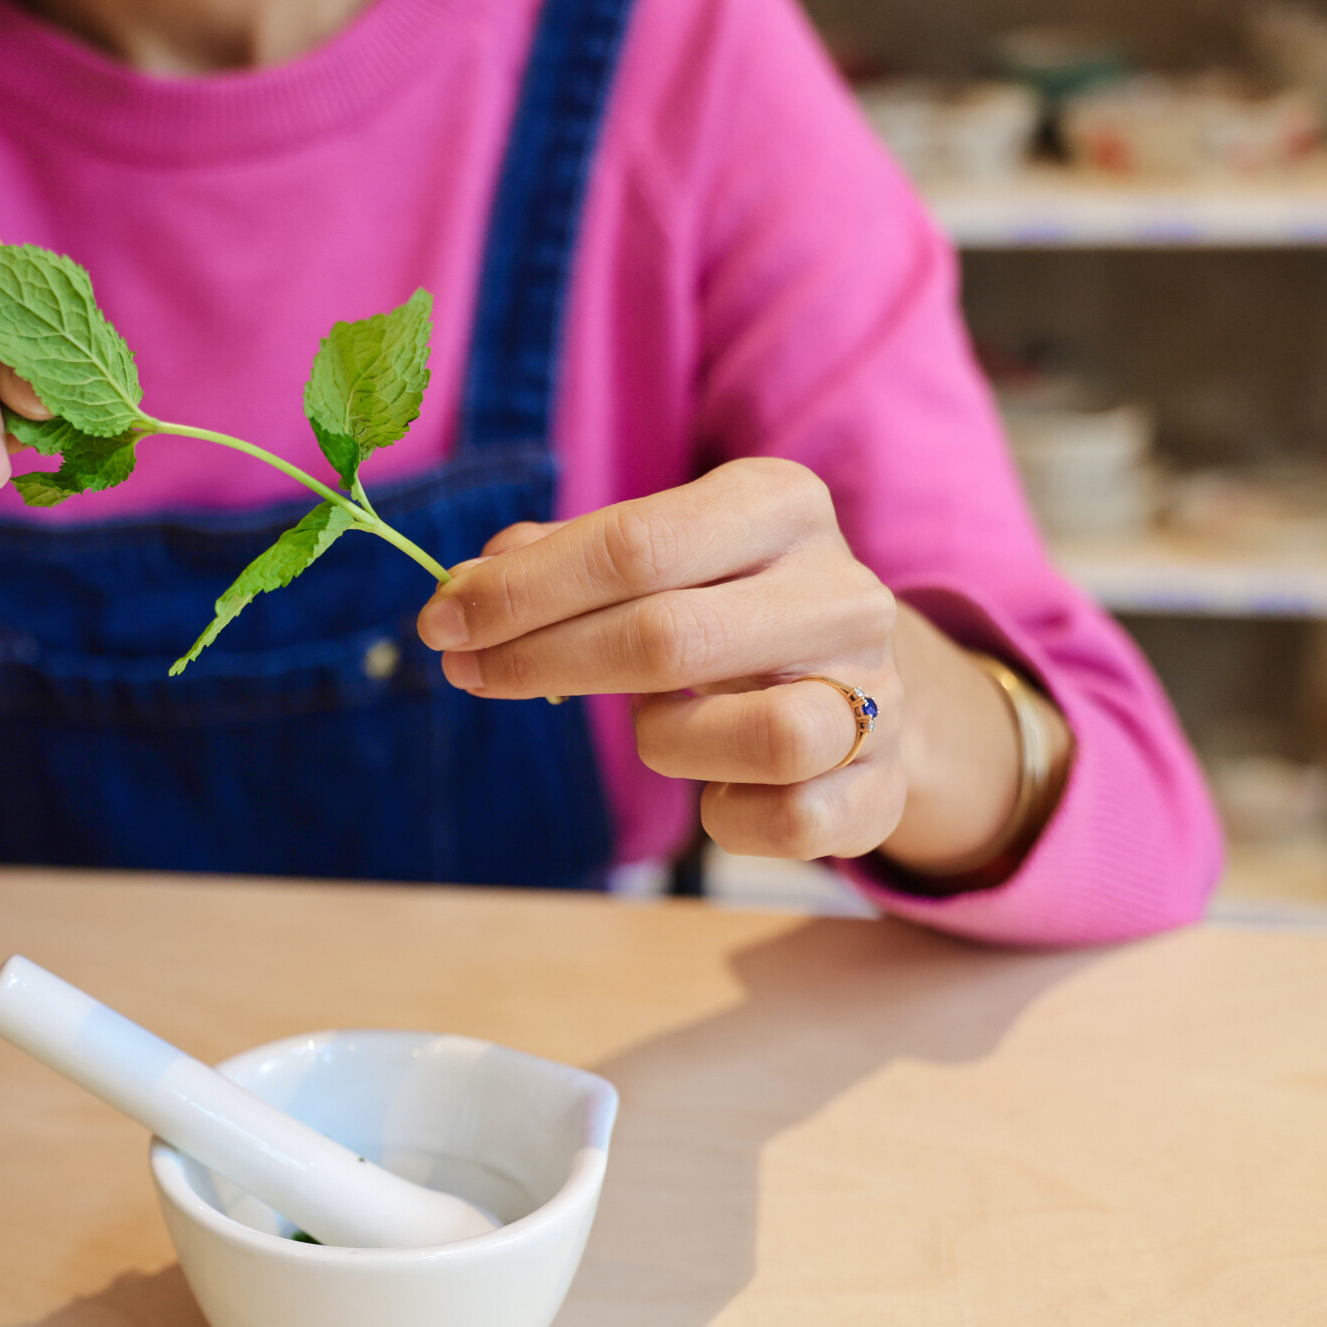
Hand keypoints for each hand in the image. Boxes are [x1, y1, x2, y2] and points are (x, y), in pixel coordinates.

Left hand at [414, 457, 1026, 869]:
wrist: (870, 685)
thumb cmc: (726, 608)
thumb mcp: (661, 554)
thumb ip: (564, 558)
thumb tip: (468, 583)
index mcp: (779, 505)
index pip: (635, 544)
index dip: (521, 591)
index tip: (443, 619)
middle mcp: (842, 591)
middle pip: (673, 637)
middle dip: (545, 659)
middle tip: (470, 672)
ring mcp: (878, 693)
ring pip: (764, 735)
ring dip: (669, 741)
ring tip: (652, 726)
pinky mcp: (883, 787)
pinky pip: (793, 821)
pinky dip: (732, 817)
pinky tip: (716, 789)